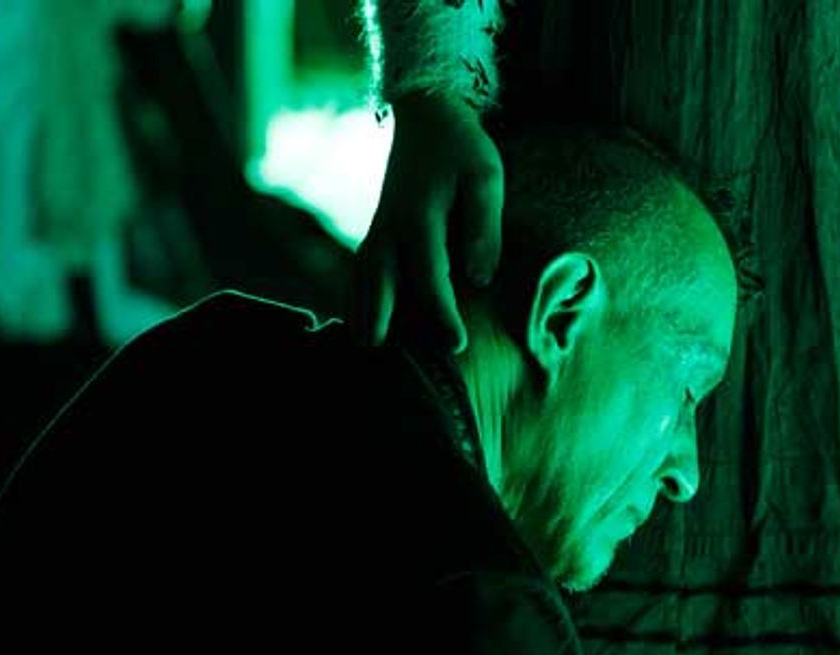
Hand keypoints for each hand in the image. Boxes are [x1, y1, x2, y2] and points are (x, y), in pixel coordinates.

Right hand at [353, 92, 503, 351]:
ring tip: (363, 349)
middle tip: (380, 356)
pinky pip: (360, 268)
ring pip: (362, 277)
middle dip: (380, 319)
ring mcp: (378, 228)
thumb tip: (479, 277)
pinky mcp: (376, 228)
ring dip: (360, 311)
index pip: (431, 276)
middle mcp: (390, 227)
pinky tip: (356, 320)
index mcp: (419, 218)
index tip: (456, 345)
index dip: (442, 313)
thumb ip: (483, 226)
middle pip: (379, 282)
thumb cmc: (462, 148)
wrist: (427, 114)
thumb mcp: (485, 177)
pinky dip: (355, 295)